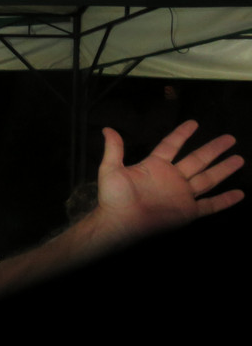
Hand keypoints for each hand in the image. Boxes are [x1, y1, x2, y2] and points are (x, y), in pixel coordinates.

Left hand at [94, 120, 243, 243]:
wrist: (120, 222)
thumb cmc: (114, 197)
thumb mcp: (111, 169)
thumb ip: (114, 149)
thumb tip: (107, 129)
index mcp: (155, 167)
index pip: (171, 146)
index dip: (182, 134)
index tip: (194, 123)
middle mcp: (172, 178)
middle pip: (197, 159)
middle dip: (213, 149)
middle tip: (230, 138)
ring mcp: (182, 195)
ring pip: (208, 179)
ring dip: (224, 169)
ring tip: (239, 159)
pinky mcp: (187, 211)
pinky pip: (210, 205)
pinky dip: (225, 200)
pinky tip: (239, 194)